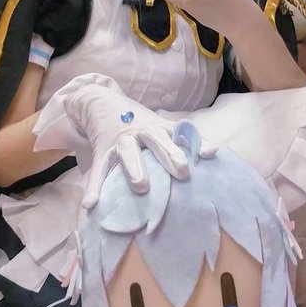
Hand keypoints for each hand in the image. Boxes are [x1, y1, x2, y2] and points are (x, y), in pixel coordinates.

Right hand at [33, 74, 215, 207]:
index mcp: (157, 127)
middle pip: (157, 141)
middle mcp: (140, 132)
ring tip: (141, 185)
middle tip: (183, 172)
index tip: (209, 154)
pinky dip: (94, 187)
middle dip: (170, 155)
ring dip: (135, 169)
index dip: (194, 143)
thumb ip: (186, 139)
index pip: (179, 134)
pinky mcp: (103, 152)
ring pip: (128, 154)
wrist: (100, 103)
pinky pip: (99, 170)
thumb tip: (215, 152)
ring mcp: (121, 142)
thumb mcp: (161, 125)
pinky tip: (91, 204)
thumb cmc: (139, 121)